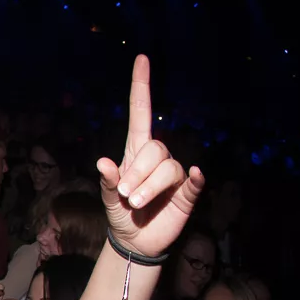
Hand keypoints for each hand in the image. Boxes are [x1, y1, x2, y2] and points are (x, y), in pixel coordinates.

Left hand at [97, 55, 204, 258]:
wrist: (133, 240)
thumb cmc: (120, 213)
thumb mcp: (107, 199)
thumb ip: (107, 182)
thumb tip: (104, 163)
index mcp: (135, 153)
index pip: (141, 113)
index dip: (141, 86)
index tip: (141, 59)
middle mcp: (158, 159)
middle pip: (155, 149)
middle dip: (137, 173)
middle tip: (125, 195)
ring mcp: (174, 175)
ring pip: (169, 168)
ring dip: (149, 186)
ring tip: (135, 203)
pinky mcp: (188, 193)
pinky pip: (194, 181)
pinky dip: (195, 178)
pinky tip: (195, 177)